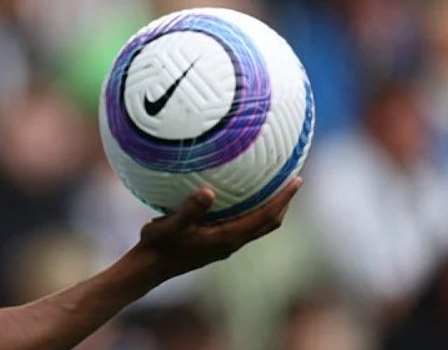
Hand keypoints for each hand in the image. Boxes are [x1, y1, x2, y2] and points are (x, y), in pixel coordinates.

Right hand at [134, 177, 302, 279]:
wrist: (150, 267)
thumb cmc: (159, 245)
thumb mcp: (171, 225)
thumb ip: (190, 209)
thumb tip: (208, 192)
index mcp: (227, 238)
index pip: (265, 217)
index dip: (283, 199)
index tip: (296, 180)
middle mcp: (231, 243)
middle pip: (269, 223)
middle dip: (283, 202)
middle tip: (293, 180)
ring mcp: (224, 245)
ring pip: (258, 226)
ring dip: (270, 208)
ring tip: (274, 187)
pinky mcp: (216, 244)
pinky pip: (244, 225)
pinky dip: (252, 210)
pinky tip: (240, 197)